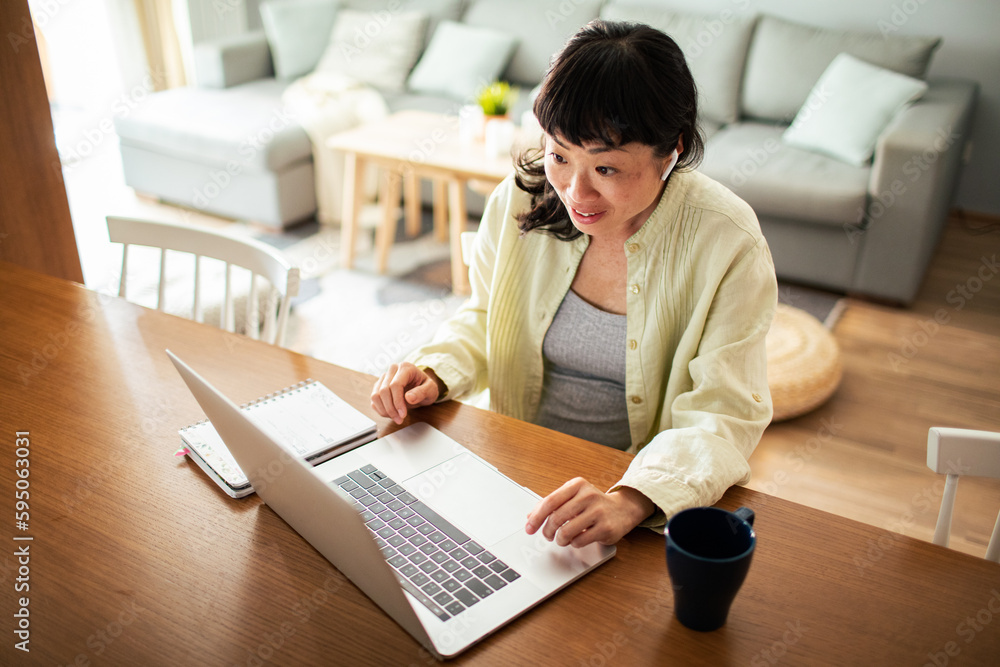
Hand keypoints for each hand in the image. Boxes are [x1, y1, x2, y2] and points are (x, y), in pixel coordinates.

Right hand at [370, 362, 442, 423]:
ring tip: (396, 418)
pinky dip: (381, 410)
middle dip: (391, 409)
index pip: (395, 385)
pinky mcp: (379, 386)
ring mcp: (384, 378)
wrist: (422, 387)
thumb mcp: (431, 390)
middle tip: (400, 419)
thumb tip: (409, 397)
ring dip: (384, 410)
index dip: (397, 401)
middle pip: (383, 391)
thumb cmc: (426, 387)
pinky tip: (391, 414)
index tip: (403, 414)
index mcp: (405, 368)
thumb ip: (422, 392)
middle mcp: (392, 370)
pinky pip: (374, 400)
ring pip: (375, 395)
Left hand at [525, 478, 654, 547]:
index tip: (529, 528)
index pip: (550, 502)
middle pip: (556, 518)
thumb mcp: (573, 497)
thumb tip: (531, 517)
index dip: (536, 517)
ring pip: (566, 532)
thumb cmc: (593, 503)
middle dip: (547, 531)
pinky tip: (576, 539)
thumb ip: (552, 504)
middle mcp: (588, 496)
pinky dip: (573, 543)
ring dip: (560, 539)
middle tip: (547, 535)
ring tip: (562, 539)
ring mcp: (598, 512)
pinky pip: (579, 541)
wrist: (623, 509)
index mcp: (577, 485)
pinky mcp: (605, 528)